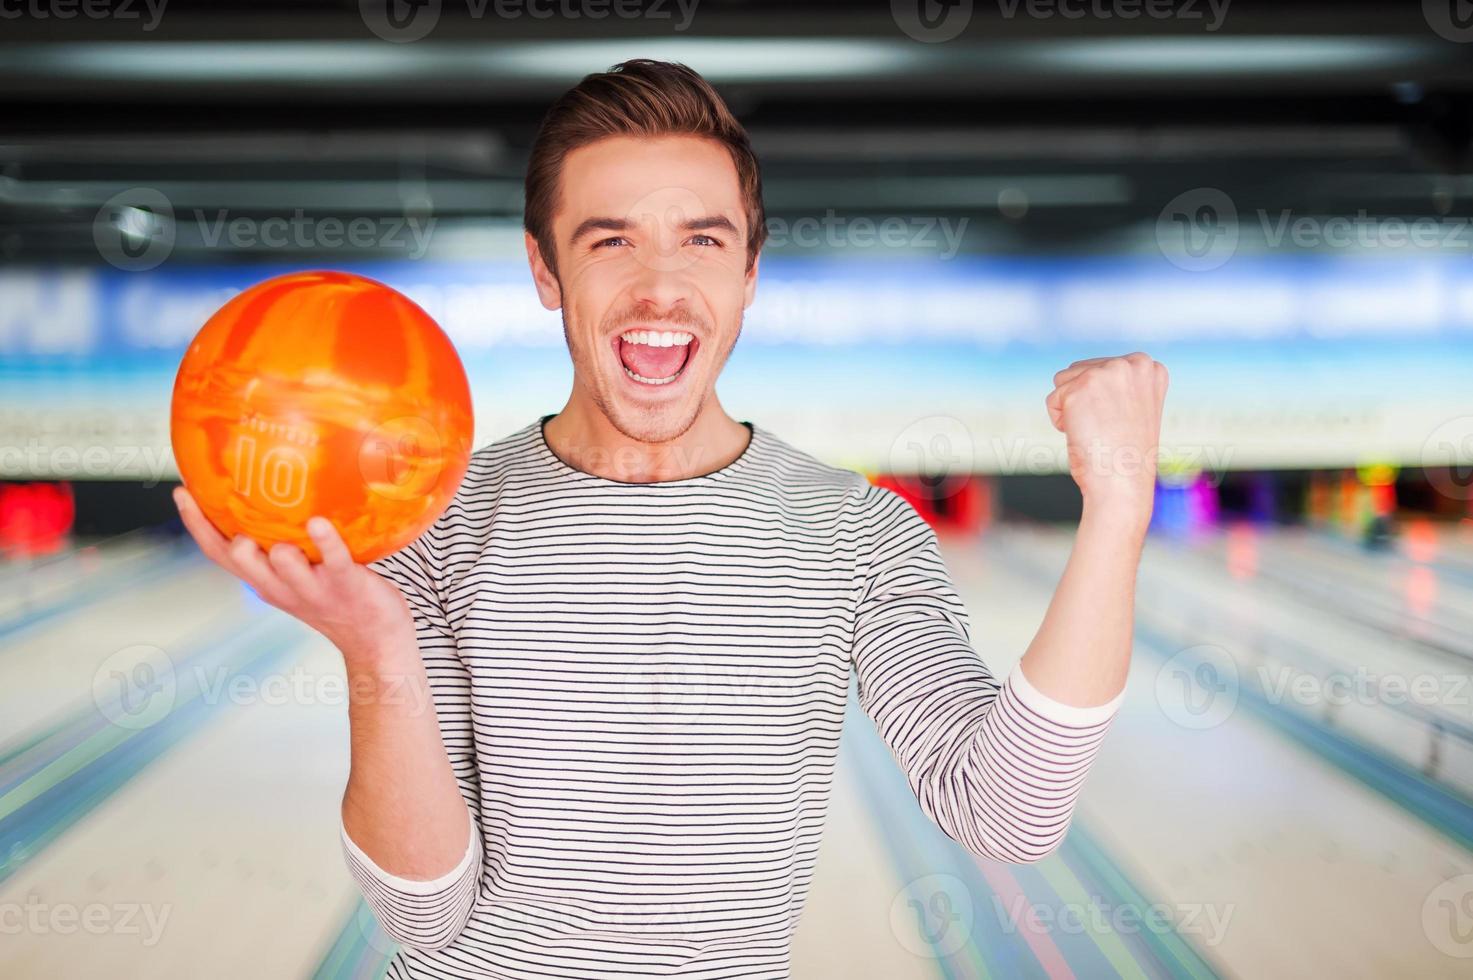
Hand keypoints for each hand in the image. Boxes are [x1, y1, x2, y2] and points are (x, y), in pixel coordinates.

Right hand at [172, 487, 413, 660]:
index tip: (181, 492)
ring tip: (286, 528)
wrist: (376, 643)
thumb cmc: (338, 598)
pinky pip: (334, 561)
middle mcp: (281, 586)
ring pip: (283, 565)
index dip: (196, 525)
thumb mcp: (302, 575)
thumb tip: (281, 492)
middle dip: (231, 543)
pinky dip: (325, 541)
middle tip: (233, 520)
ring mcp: (313, 589)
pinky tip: (320, 523)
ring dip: (279, 549)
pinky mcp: (346, 585)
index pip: (219, 554)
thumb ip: (285, 543)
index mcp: (265, 581)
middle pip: (242, 563)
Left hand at [1045, 352, 1168, 524]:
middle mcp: (1131, 363)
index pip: (1103, 367)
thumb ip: (1119, 385)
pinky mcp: (1079, 389)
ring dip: (1070, 408)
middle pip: (1080, 370)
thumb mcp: (1133, 408)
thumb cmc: (1126, 454)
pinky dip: (1059, 420)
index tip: (1120, 421)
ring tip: (1095, 430)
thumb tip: (1091, 377)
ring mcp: (1105, 373)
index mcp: (1149, 367)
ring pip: (1063, 380)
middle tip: (1106, 428)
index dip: (1102, 399)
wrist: (1123, 485)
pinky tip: (1083, 434)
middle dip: (1083, 400)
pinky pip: (1053, 400)